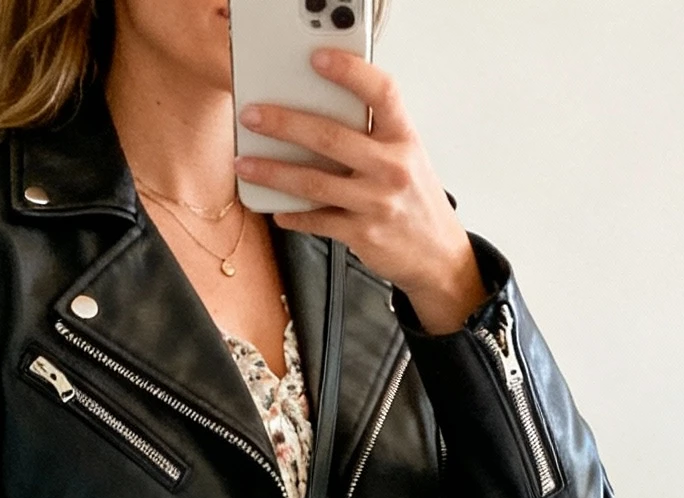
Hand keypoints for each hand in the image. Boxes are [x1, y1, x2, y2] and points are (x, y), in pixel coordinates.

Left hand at [235, 52, 484, 334]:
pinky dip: (292, 214)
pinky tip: (276, 208)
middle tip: (253, 115)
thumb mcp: (406, 156)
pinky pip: (318, 220)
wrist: (437, 253)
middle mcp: (392, 167)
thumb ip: (372, 134)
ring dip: (274, 172)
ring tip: (246, 164)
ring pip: (315, 182)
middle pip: (331, 137)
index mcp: (404, 137)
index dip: (350, 72)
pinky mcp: (363, 234)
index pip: (381, 92)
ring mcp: (377, 202)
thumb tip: (315, 113)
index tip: (317, 59)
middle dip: (285, 124)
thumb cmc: (413, 198)